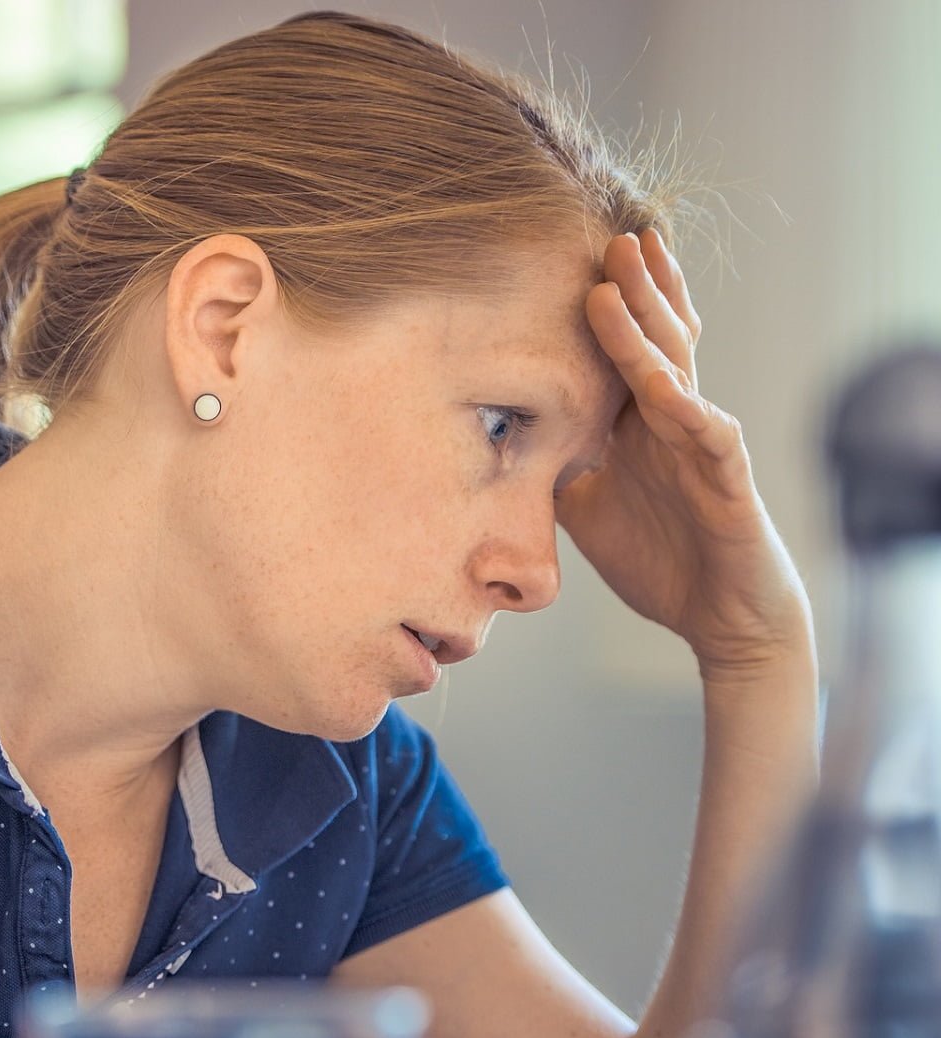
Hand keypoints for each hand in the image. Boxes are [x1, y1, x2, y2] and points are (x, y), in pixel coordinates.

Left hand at [555, 228, 809, 677]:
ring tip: (620, 281)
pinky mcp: (729, 482)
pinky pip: (709, 437)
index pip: (625, 350)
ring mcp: (703, 447)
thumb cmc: (661, 558)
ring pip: (676, 373)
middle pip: (655, 341)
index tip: (573, 256)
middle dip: (632, 288)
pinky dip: (687, 410)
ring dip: (647, 328)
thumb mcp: (586, 509)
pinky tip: (662, 385)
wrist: (721, 617)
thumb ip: (552, 469)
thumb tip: (494, 445)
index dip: (610, 304)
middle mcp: (675, 422)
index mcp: (642, 424)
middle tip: (606, 235)